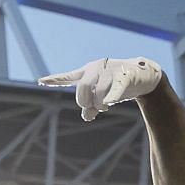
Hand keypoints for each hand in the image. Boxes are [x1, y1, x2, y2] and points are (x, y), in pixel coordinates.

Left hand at [39, 58, 164, 122]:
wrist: (144, 76)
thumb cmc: (118, 85)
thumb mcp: (101, 95)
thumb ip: (91, 106)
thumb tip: (87, 117)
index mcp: (88, 71)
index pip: (69, 76)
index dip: (55, 79)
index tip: (41, 81)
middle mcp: (97, 68)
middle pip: (83, 89)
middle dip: (85, 102)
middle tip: (93, 107)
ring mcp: (111, 70)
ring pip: (99, 93)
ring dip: (101, 104)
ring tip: (106, 105)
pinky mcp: (126, 75)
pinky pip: (116, 89)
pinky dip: (112, 97)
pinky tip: (110, 102)